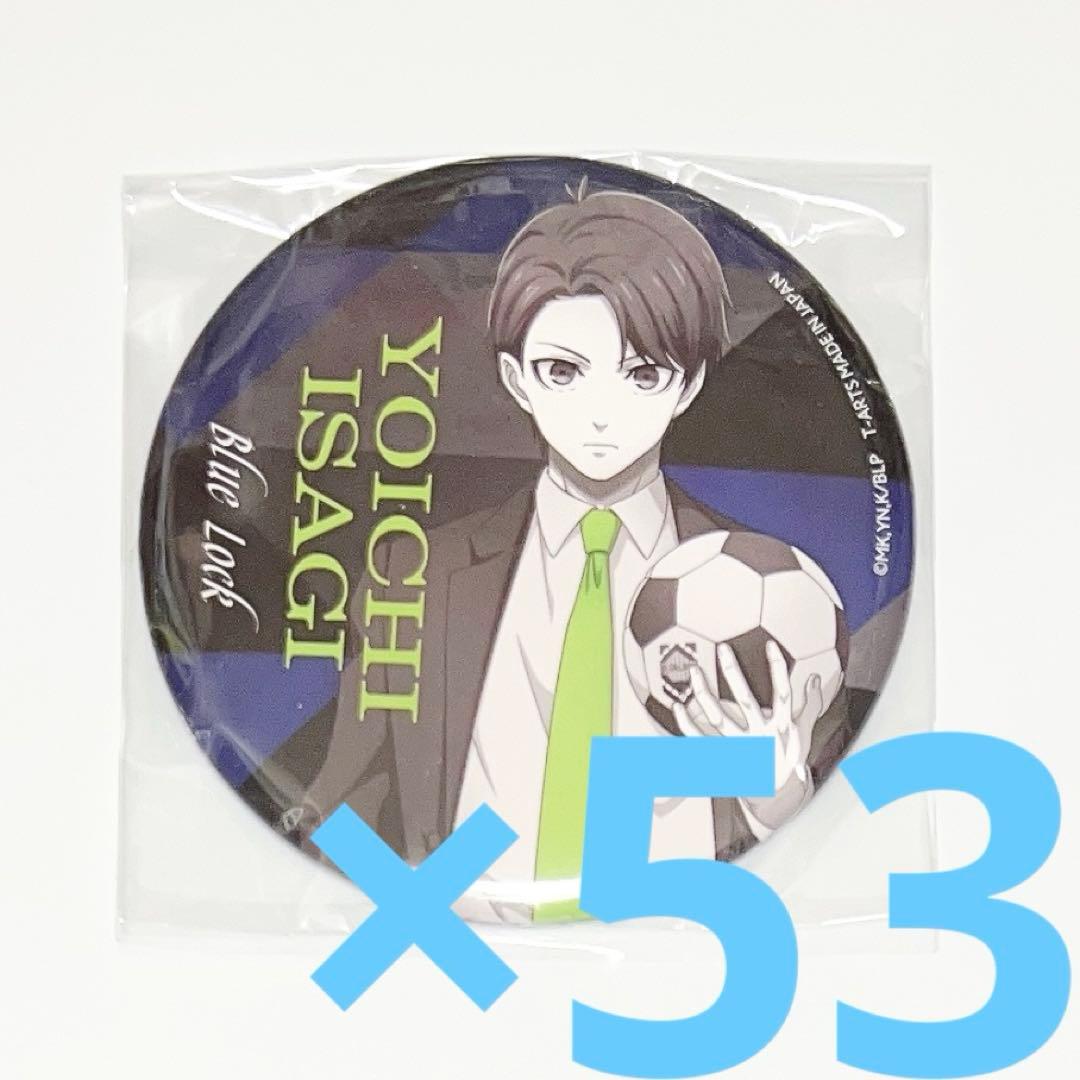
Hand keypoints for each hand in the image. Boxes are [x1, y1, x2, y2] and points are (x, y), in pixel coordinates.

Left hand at [672, 640, 824, 795]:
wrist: (776, 798)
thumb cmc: (788, 760)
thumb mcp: (803, 733)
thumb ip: (810, 705)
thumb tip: (816, 679)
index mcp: (782, 727)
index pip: (782, 694)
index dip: (778, 670)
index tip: (770, 645)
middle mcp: (760, 736)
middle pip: (745, 700)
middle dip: (733, 673)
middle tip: (723, 648)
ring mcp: (740, 747)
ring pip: (719, 718)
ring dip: (705, 694)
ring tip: (695, 672)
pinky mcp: (724, 758)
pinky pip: (700, 740)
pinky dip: (688, 724)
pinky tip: (678, 707)